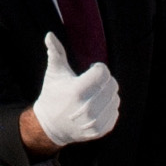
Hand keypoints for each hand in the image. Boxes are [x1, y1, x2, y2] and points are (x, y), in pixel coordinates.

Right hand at [29, 32, 118, 147]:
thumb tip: (49, 35)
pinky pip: (115, 112)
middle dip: (105, 80)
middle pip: (112, 85)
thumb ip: (55, 52)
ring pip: (115, 98)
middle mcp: (87, 108)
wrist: (50, 125)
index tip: (90, 69)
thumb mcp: (54, 73)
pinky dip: (109, 107)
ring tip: (94, 94)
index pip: (103, 72)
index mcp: (77, 91)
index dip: (98, 68)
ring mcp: (94, 122)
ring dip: (108, 93)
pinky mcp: (100, 131)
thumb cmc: (53, 94)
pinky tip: (97, 106)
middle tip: (93, 82)